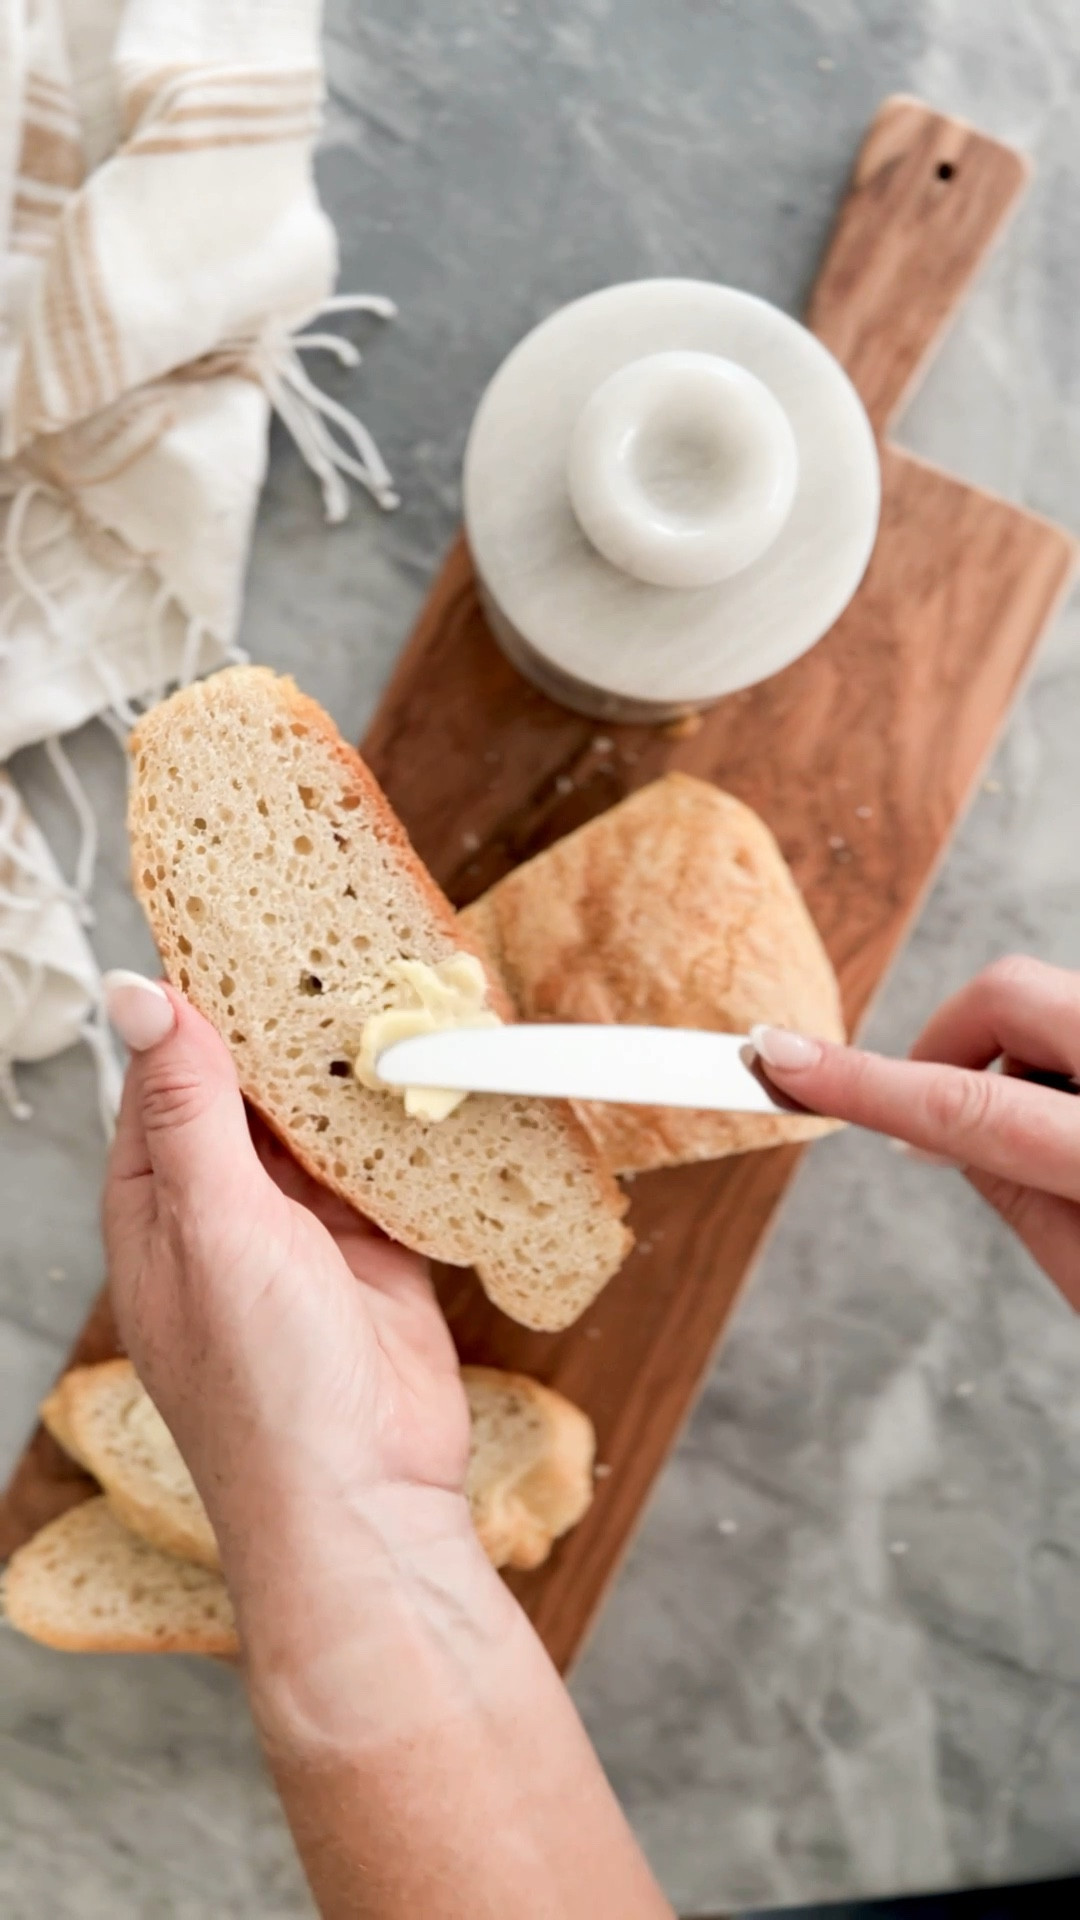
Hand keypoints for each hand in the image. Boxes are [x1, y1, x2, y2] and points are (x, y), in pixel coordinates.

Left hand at [101, 971, 472, 1611]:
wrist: (362, 1496)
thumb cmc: (262, 1382)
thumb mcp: (213, 1222)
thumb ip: (188, 1104)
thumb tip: (139, 994)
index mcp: (159, 1199)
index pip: (173, 1070)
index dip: (207, 1000)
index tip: (247, 924)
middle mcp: (226, 1208)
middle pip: (257, 1087)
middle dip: (296, 1026)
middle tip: (343, 943)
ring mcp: (303, 1230)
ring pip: (329, 1120)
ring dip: (359, 1067)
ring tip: (399, 988)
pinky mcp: (376, 1250)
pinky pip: (390, 1163)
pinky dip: (411, 1121)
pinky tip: (437, 1069)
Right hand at [753, 956, 1079, 1307]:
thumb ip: (1013, 1194)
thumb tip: (934, 1132)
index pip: (959, 1106)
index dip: (860, 1082)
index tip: (781, 1057)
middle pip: (1007, 991)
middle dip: (953, 1038)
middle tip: (937, 1102)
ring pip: (1054, 997)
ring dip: (1025, 1058)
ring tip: (1053, 1140)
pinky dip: (1066, 1060)